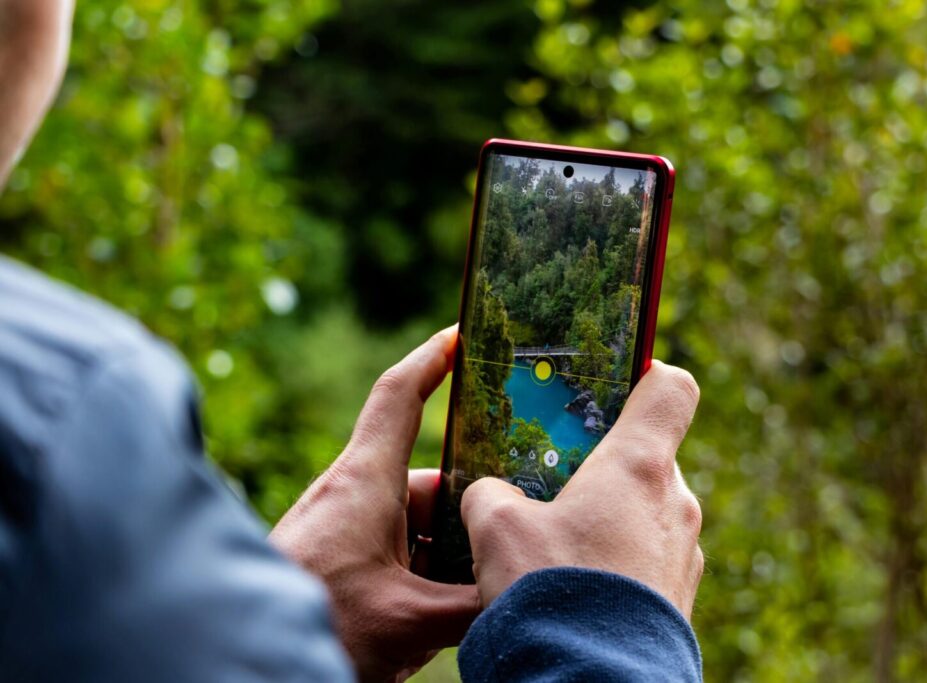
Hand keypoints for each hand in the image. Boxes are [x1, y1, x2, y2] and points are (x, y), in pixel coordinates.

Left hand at [269, 327, 479, 681]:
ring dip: (443, 555)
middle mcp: (352, 496)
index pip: (399, 396)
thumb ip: (476, 604)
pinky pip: (390, 553)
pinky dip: (418, 575)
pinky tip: (433, 618)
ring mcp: (341, 530)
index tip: (461, 335)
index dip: (432, 359)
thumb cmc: (317, 625)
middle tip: (507, 535)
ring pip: (412, 525)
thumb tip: (519, 592)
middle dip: (468, 509)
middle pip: (427, 481)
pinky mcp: (334, 562)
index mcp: (365, 482)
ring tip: (469, 595)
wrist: (234, 661)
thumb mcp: (412, 619)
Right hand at [461, 360, 703, 617]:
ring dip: (608, 516)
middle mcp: (675, 503)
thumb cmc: (549, 594)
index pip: (670, 388)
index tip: (613, 386)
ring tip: (558, 542)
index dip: (645, 375)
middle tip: (554, 479)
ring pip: (646, 510)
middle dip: (602, 463)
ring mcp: (683, 552)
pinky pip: (649, 557)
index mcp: (638, 466)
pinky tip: (577, 584)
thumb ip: (490, 493)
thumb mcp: (496, 530)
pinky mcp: (679, 597)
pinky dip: (619, 559)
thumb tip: (489, 493)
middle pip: (647, 456)